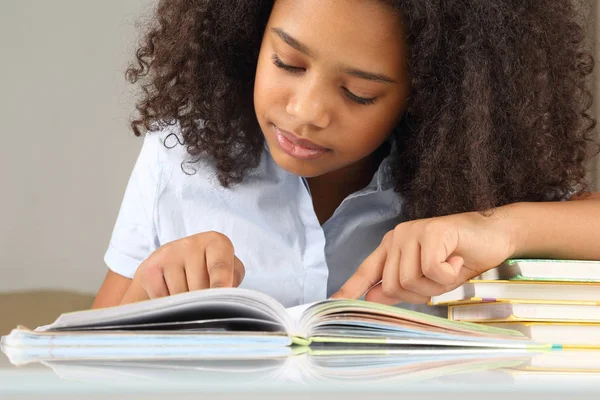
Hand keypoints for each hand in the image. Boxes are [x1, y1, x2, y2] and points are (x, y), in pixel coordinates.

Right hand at [121, 231, 244, 303]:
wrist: (174, 264)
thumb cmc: (210, 271)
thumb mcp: (229, 272)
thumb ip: (232, 283)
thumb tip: (225, 299)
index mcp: (217, 243)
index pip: (219, 266)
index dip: (220, 283)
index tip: (221, 294)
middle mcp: (192, 243)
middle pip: (200, 288)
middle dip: (204, 302)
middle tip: (204, 301)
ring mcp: (169, 253)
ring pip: (181, 295)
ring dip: (185, 306)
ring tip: (188, 295)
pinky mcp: (150, 267)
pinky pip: (162, 298)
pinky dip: (167, 306)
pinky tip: (171, 295)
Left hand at [331, 212, 515, 303]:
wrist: (494, 236)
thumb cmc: (461, 258)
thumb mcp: (428, 280)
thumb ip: (400, 287)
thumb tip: (372, 298)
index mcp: (392, 248)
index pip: (366, 271)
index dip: (350, 289)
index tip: (332, 304)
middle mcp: (397, 237)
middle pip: (392, 286)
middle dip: (420, 293)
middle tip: (442, 277)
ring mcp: (412, 232)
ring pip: (409, 281)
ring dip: (436, 285)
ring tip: (450, 266)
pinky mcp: (431, 232)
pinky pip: (431, 270)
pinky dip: (448, 275)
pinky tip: (457, 259)